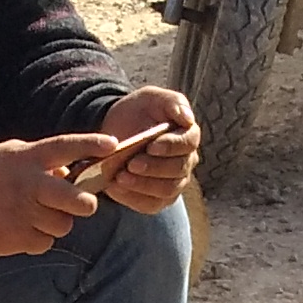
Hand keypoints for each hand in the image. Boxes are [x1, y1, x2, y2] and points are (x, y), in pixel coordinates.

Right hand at [0, 134, 113, 256]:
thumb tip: (70, 171)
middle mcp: (31, 185)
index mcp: (30, 159)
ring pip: (63, 225)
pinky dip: (39, 239)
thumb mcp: (12, 155)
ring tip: (36, 216)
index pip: (67, 147)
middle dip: (85, 204)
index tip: (113, 145)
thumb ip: (43, 159)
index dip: (92, 145)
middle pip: (75, 199)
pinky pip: (45, 243)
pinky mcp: (18, 238)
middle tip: (85, 205)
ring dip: (56, 223)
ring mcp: (25, 213)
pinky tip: (23, 229)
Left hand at [96, 85, 200, 212]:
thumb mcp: (151, 98)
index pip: (188, 143)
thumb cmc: (138, 111)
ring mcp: (174, 183)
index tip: (151, 146)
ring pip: (166, 190)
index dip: (171, 146)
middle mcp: (186, 162)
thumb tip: (188, 119)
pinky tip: (115, 188)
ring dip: (143, 185)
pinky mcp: (158, 200)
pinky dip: (132, 198)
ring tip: (120, 177)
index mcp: (188, 136)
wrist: (116, 130)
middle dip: (154, 168)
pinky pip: (150, 205)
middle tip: (131, 164)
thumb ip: (172, 102)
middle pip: (178, 170)